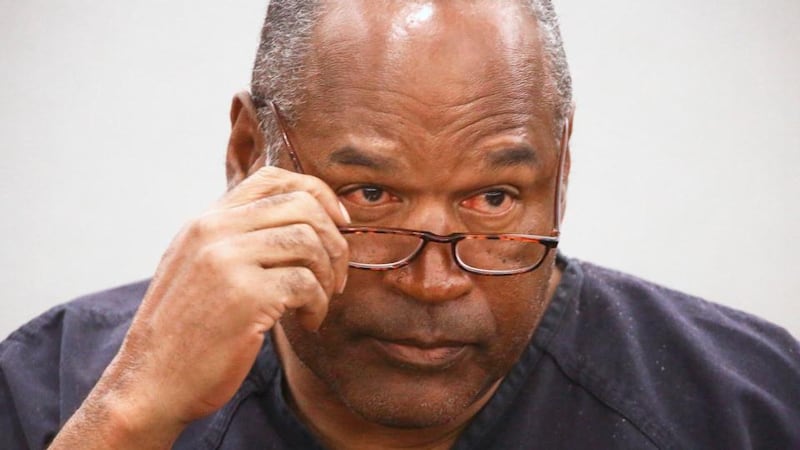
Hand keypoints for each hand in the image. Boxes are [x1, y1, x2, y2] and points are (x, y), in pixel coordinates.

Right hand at [52, 166, 349, 447]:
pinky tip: (308, 321)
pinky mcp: (245, 296)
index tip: (337, 223)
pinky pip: (306, 283)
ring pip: (309, 242)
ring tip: (317, 303)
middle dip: (333, 240)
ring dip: (328, 276)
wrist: (152, 382)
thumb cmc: (185, 331)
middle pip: (302, 206)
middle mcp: (214, 231)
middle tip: (336, 276)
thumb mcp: (199, 267)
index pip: (272, 178)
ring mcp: (227, 260)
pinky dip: (318, 304)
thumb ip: (236, 239)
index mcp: (205, 221)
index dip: (317, 193)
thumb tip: (302, 222)